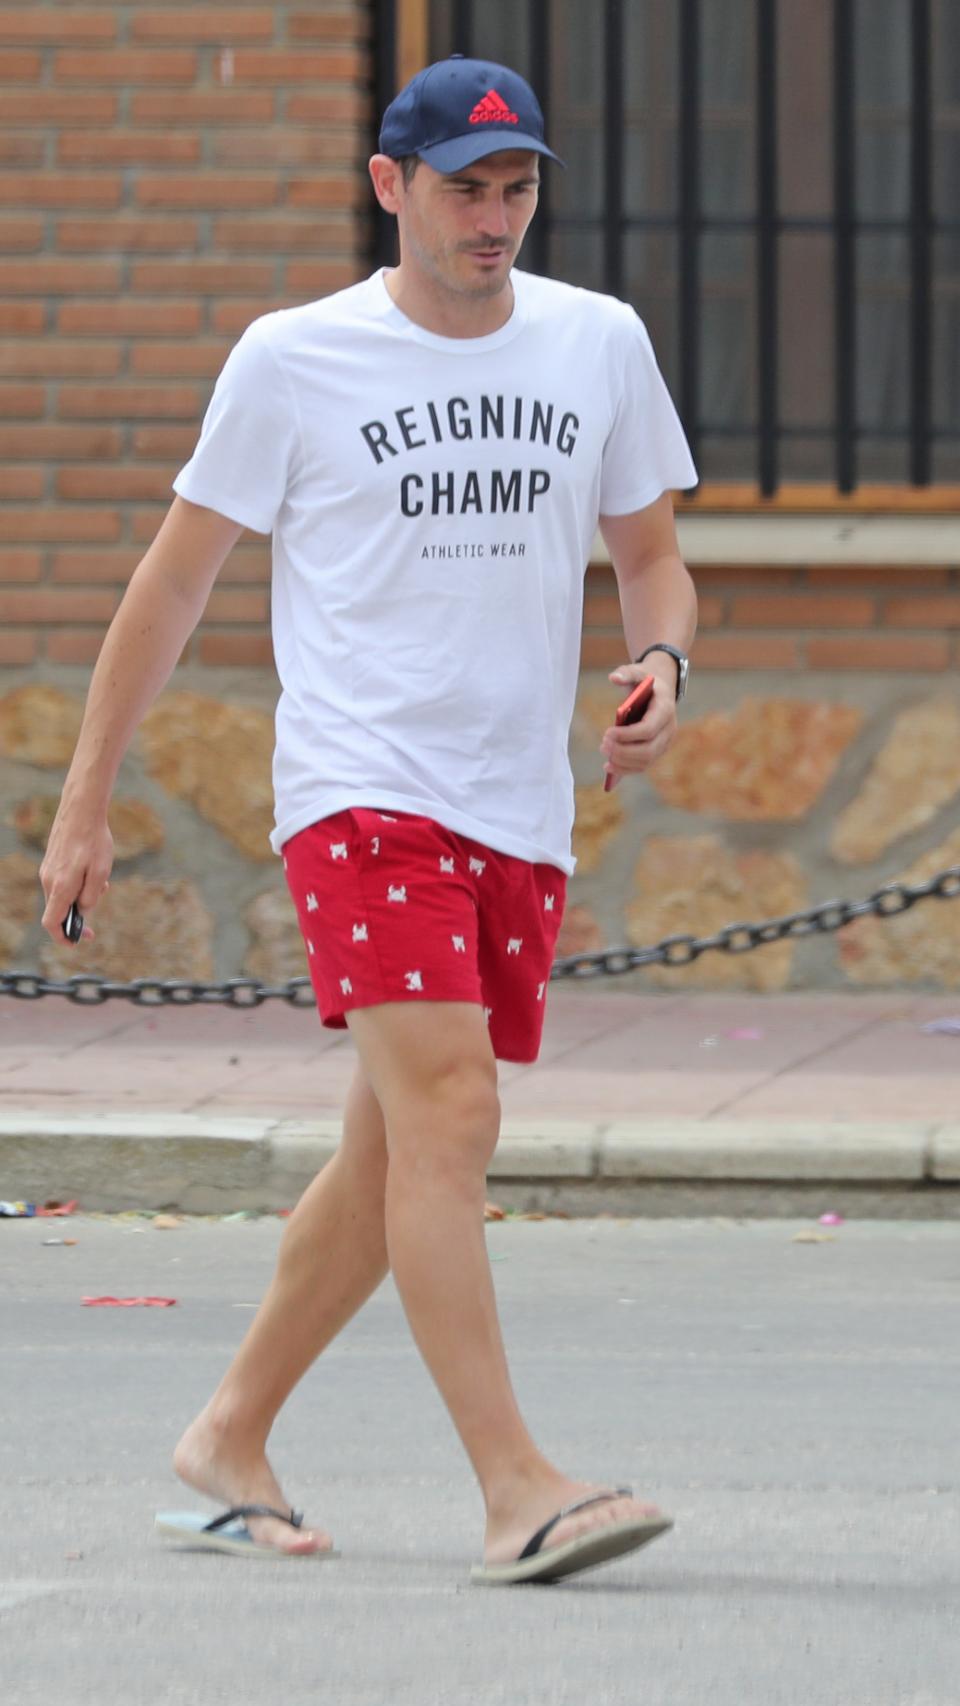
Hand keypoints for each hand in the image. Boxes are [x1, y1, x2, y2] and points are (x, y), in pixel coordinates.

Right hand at [39, 795, 113, 944]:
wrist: (81, 810)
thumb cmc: (93, 840)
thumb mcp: (100, 872)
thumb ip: (91, 896)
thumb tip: (83, 911)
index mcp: (60, 887)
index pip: (52, 922)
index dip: (62, 936)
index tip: (76, 942)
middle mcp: (48, 881)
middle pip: (58, 910)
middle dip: (79, 913)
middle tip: (98, 904)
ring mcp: (48, 871)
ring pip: (62, 895)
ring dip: (81, 895)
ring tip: (102, 880)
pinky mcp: (51, 862)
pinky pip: (62, 882)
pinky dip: (76, 884)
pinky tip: (93, 869)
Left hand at [600, 659, 678, 790]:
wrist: (660, 689)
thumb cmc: (646, 681)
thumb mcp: (637, 672)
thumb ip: (626, 673)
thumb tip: (613, 677)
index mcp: (665, 709)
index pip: (648, 730)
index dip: (627, 735)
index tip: (607, 733)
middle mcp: (669, 729)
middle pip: (648, 750)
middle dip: (623, 752)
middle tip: (602, 745)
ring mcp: (664, 742)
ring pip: (646, 761)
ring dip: (623, 762)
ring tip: (604, 752)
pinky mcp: (657, 750)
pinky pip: (643, 765)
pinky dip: (626, 769)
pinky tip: (609, 767)